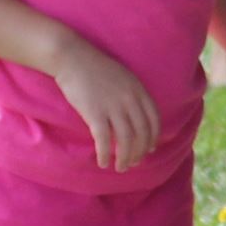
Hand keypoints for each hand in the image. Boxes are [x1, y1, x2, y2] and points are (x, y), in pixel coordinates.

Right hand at [50, 37, 160, 171]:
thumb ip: (132, 94)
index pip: (154, 119)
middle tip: (134, 162)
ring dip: (125, 158)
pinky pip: (105, 140)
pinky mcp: (95, 113)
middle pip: (142, 133)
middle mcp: (129, 100)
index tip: (150, 148)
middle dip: (140, 152)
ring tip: (121, 167)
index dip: (153, 137)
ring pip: (126, 140)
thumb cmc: (94, 67)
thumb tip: (135, 115)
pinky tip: (103, 162)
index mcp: (138, 90)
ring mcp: (113, 107)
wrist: (71, 57)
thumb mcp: (122, 77)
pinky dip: (105, 154)